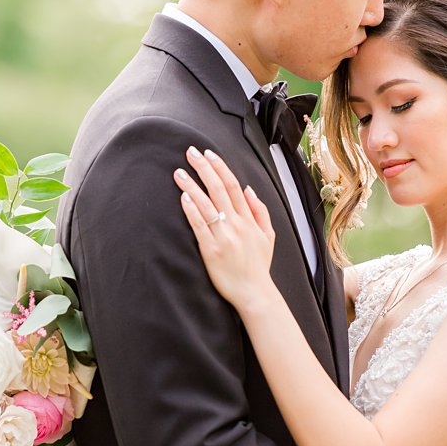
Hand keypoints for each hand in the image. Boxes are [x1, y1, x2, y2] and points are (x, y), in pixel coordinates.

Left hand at [173, 146, 275, 309]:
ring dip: (191, 186)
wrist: (254, 292)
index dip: (219, 167)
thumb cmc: (258, 265)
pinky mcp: (211, 250)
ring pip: (206, 204)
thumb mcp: (268, 235)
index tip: (208, 154)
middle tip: (190, 153)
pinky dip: (191, 210)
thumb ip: (260, 211)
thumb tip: (248, 189)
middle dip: (204, 168)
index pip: (232, 185)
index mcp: (248, 219)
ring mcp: (223, 237)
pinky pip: (200, 226)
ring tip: (178, 172)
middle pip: (218, 189)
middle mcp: (236, 224)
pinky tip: (183, 198)